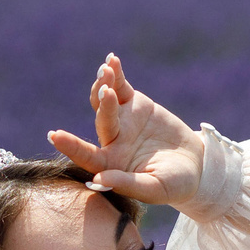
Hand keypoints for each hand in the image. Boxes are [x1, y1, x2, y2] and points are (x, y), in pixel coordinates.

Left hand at [47, 53, 204, 206]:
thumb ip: (128, 184)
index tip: (55, 135)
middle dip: (105, 105)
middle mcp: (112, 141)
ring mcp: (122, 120)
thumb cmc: (174, 185)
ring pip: (105, 100)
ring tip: (107, 71)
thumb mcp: (154, 189)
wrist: (194, 165)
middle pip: (102, 121)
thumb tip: (98, 180)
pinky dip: (116, 73)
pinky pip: (121, 86)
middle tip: (108, 93)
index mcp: (111, 165)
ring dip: (104, 85)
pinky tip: (112, 60)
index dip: (71, 146)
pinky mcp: (134, 104)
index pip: (87, 156)